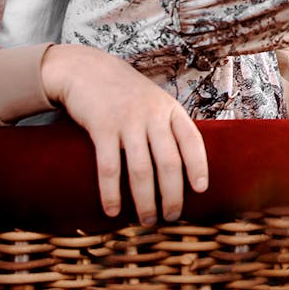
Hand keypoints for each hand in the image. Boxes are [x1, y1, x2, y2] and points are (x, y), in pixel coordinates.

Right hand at [41, 45, 208, 224]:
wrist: (87, 69)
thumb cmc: (125, 93)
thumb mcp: (154, 101)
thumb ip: (167, 126)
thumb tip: (183, 168)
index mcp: (170, 109)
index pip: (192, 140)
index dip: (199, 166)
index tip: (201, 190)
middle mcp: (152, 115)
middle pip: (169, 163)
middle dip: (172, 195)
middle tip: (171, 217)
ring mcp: (127, 121)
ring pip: (141, 170)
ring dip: (145, 201)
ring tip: (147, 221)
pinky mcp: (102, 127)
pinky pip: (109, 167)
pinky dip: (112, 192)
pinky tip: (113, 210)